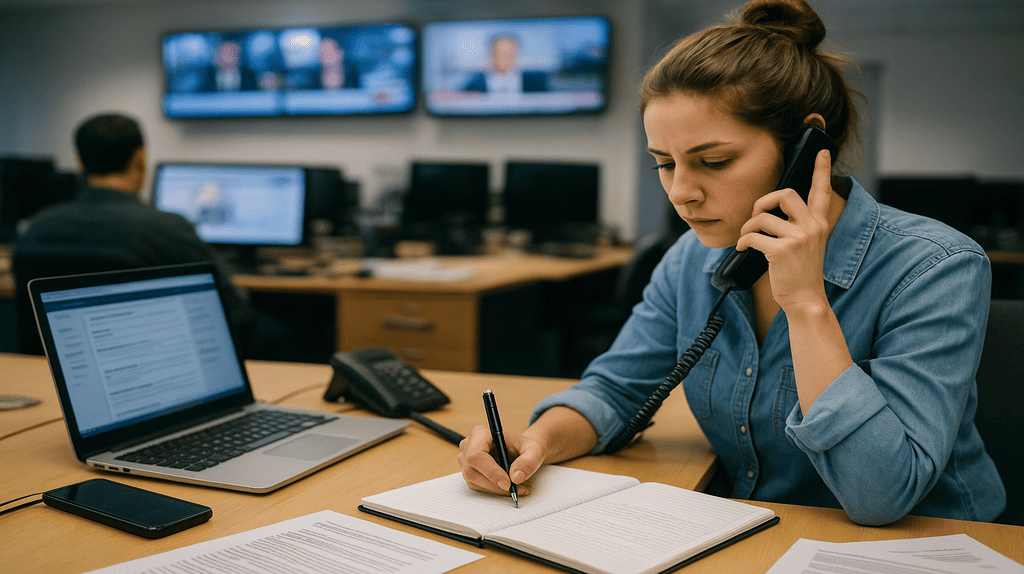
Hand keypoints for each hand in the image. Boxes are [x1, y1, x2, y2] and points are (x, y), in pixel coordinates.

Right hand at [457, 424, 545, 496]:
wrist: (521, 452)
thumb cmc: (525, 448)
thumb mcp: (534, 451)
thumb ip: (528, 461)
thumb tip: (515, 477)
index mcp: (480, 433)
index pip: (476, 455)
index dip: (490, 471)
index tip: (507, 483)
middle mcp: (469, 445)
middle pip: (473, 472)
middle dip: (496, 485)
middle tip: (519, 488)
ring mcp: (466, 460)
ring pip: (475, 482)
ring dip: (498, 490)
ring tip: (520, 487)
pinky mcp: (469, 472)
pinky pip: (478, 487)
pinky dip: (495, 491)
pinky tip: (511, 487)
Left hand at [736, 149, 834, 310]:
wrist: (806, 300)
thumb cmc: (801, 272)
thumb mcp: (807, 244)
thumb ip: (798, 225)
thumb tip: (772, 209)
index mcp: (820, 223)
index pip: (822, 191)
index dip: (821, 170)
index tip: (821, 151)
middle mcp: (812, 227)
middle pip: (785, 194)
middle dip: (764, 201)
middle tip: (756, 215)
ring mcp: (799, 239)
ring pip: (762, 217)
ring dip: (748, 227)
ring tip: (746, 239)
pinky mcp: (782, 251)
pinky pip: (752, 236)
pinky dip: (742, 242)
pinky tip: (742, 249)